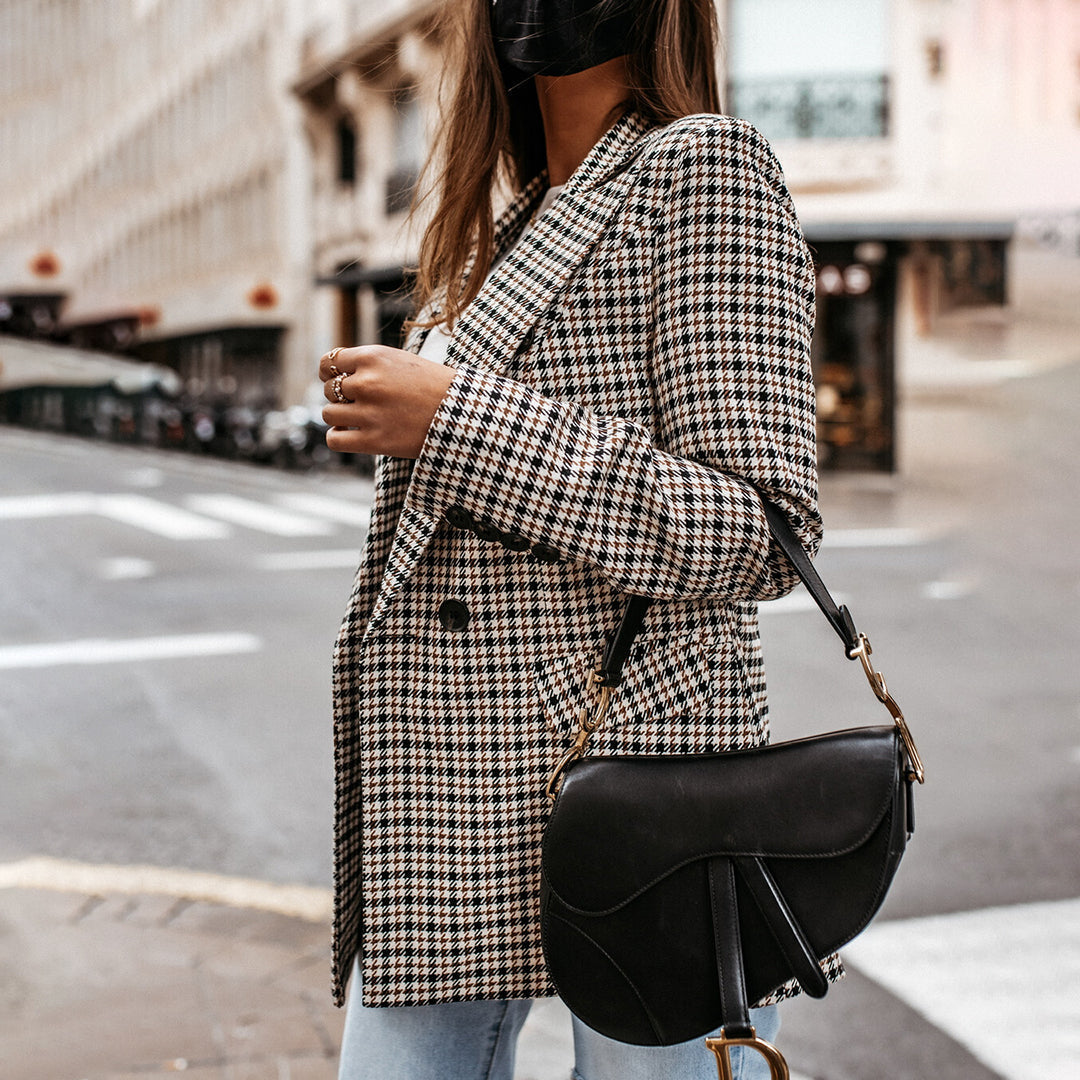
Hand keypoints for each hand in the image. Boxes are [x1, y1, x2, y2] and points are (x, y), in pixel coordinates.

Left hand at [319, 345, 456, 458]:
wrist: (462, 413)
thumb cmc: (433, 386)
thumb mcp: (399, 361)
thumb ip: (367, 364)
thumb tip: (331, 376)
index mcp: (372, 357)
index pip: (328, 363)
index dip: (330, 373)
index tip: (340, 381)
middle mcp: (367, 383)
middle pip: (328, 389)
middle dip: (340, 396)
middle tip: (362, 402)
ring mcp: (369, 413)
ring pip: (328, 414)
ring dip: (339, 417)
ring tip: (357, 419)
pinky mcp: (374, 441)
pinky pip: (335, 439)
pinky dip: (338, 437)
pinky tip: (351, 434)